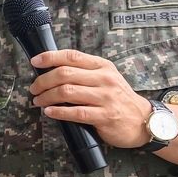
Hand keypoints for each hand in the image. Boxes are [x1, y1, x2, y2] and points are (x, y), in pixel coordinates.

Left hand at [28, 50, 152, 148]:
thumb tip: (51, 71)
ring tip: (38, 101)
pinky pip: (76, 112)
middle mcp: (104, 79)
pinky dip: (58, 112)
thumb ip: (84, 72)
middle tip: (34, 89)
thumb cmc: (118, 98)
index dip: (50, 57)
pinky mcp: (105, 116)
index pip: (72, 56)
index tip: (35, 62)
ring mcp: (105, 97)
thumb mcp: (105, 78)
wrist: (143, 120)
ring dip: (47, 97)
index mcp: (102, 66)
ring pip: (67, 92)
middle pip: (65, 74)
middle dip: (43, 81)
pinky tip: (49, 112)